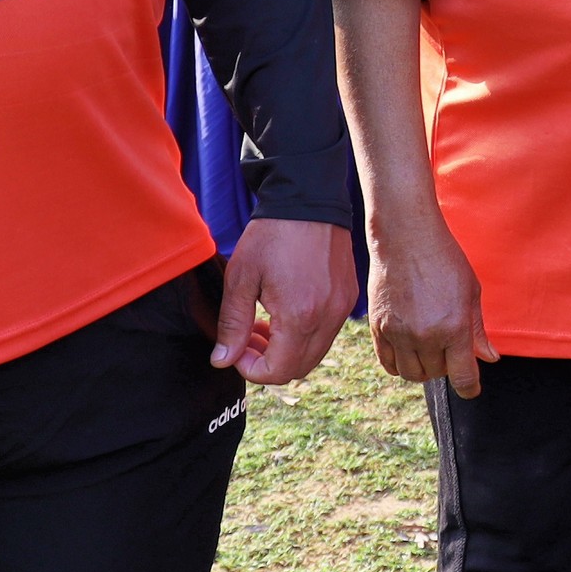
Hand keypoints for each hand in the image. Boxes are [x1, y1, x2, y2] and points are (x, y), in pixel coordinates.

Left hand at [216, 216, 354, 385]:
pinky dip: (304, 335)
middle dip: (268, 363)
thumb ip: (232, 325)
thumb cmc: (271, 236)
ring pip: (314, 353)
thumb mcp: (241, 279)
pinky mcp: (348, 296)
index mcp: (300, 315)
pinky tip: (285, 311)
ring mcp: (342, 307)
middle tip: (246, 339)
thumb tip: (222, 360)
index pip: (279, 371)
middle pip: (298, 368)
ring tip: (263, 324)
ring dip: (286, 350)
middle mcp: (328, 316)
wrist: (308, 200)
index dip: (252, 369)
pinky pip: (326, 333)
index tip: (236, 349)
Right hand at [367, 210, 498, 394]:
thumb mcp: (471, 291)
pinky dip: (400, 364)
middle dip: (446, 367)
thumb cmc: (445, 260)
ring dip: (423, 368)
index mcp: (454, 327)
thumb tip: (489, 358)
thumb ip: (477, 329)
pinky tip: (409, 349)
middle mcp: (425, 335)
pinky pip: (388, 364)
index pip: (463, 377)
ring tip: (429, 348)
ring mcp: (399, 333)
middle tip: (449, 348)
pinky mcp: (378, 328)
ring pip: (411, 374)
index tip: (471, 388)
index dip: (470, 388)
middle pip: (436, 375)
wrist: (406, 238)